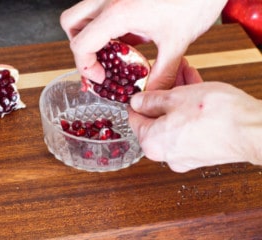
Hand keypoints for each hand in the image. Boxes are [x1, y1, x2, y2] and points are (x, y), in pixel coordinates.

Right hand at [60, 0, 227, 89]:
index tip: (101, 78)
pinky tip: (128, 39)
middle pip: (70, 23)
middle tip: (98, 63)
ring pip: (82, 14)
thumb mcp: (178, 41)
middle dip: (80, 47)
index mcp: (118, 12)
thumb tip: (149, 94)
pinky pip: (101, 10)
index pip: (81, 43)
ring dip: (90, 36)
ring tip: (113, 52)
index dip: (85, 67)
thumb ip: (162, 74)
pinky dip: (106, 28)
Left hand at [128, 59, 261, 171]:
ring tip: (185, 75)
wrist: (253, 131)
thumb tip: (137, 102)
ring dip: (178, 97)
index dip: (140, 98)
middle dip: (163, 93)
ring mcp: (185, 155)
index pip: (134, 118)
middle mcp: (166, 154)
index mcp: (151, 143)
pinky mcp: (201, 152)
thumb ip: (150, 100)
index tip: (147, 85)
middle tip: (169, 74)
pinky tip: (195, 88)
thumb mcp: (174, 98)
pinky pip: (188, 127)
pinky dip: (189, 110)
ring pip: (174, 120)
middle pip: (157, 118)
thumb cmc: (215, 115)